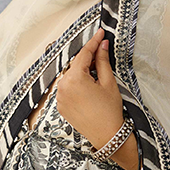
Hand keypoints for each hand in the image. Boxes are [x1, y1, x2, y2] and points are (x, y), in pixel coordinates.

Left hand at [55, 28, 124, 150]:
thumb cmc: (109, 111)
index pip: (84, 54)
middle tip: (102, 53)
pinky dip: (76, 84)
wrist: (107, 136)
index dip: (93, 42)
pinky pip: (67, 88)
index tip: (100, 33)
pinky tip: (89, 88)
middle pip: (76, 65)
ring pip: (71, 76)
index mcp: (74, 79)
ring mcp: (60, 97)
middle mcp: (62, 87)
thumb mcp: (108, 82)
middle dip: (88, 58)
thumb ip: (102, 61)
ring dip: (82, 72)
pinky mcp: (61, 106)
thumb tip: (102, 45)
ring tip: (97, 75)